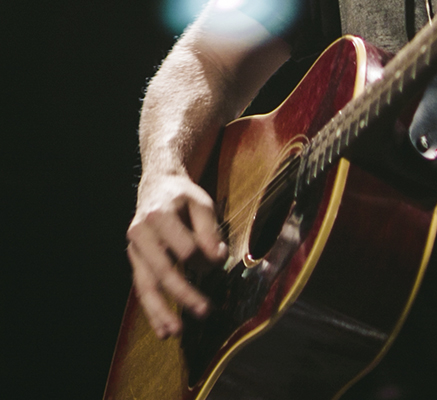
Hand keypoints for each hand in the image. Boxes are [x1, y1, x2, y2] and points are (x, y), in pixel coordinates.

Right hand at [127, 172, 227, 338]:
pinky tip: (163, 329)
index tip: (220, 259)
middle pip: (162, 269)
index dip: (204, 256)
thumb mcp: (201, 203)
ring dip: (161, 311)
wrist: (156, 187)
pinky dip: (152, 311)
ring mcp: (135, 249)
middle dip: (183, 293)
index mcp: (159, 214)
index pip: (184, 246)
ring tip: (175, 331)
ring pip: (146, 285)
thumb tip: (217, 259)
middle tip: (204, 310)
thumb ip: (209, 230)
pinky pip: (142, 289)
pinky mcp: (135, 262)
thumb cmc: (182, 197)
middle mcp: (141, 233)